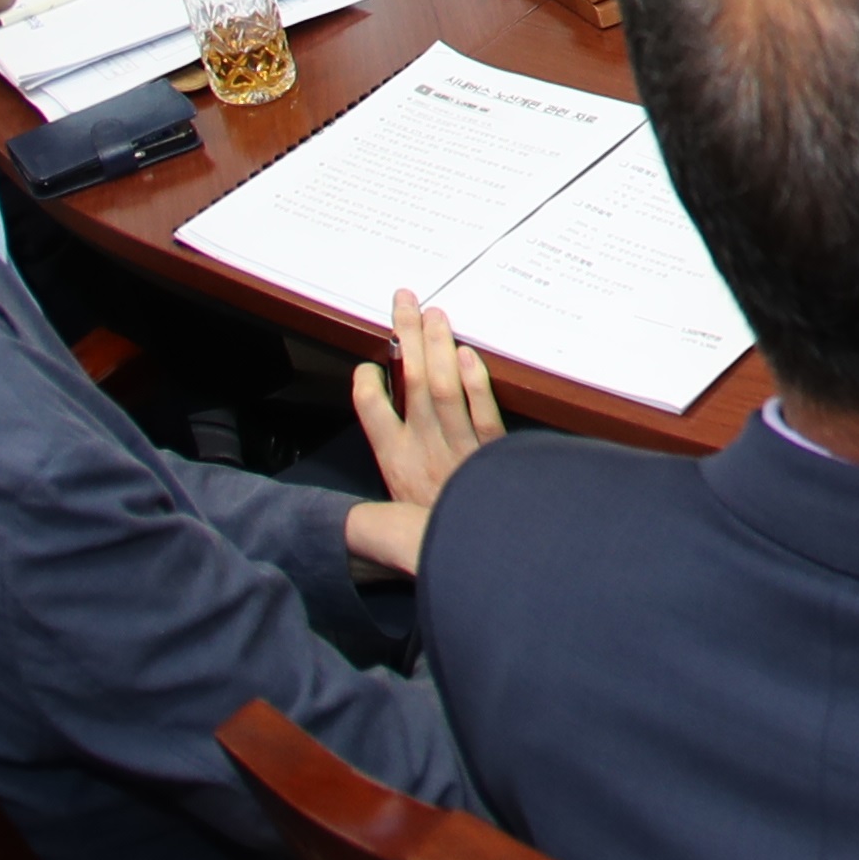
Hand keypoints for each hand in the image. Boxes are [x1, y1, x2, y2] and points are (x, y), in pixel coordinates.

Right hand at [338, 295, 504, 569]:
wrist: (474, 559)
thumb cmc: (438, 537)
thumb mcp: (400, 520)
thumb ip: (389, 493)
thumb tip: (376, 483)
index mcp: (395, 463)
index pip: (371, 412)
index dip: (367, 383)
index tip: (367, 363)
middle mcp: (422, 449)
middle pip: (410, 382)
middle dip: (406, 337)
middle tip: (404, 299)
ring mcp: (457, 448)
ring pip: (442, 387)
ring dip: (437, 346)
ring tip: (434, 313)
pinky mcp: (491, 455)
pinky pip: (481, 413)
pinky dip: (473, 383)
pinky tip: (467, 355)